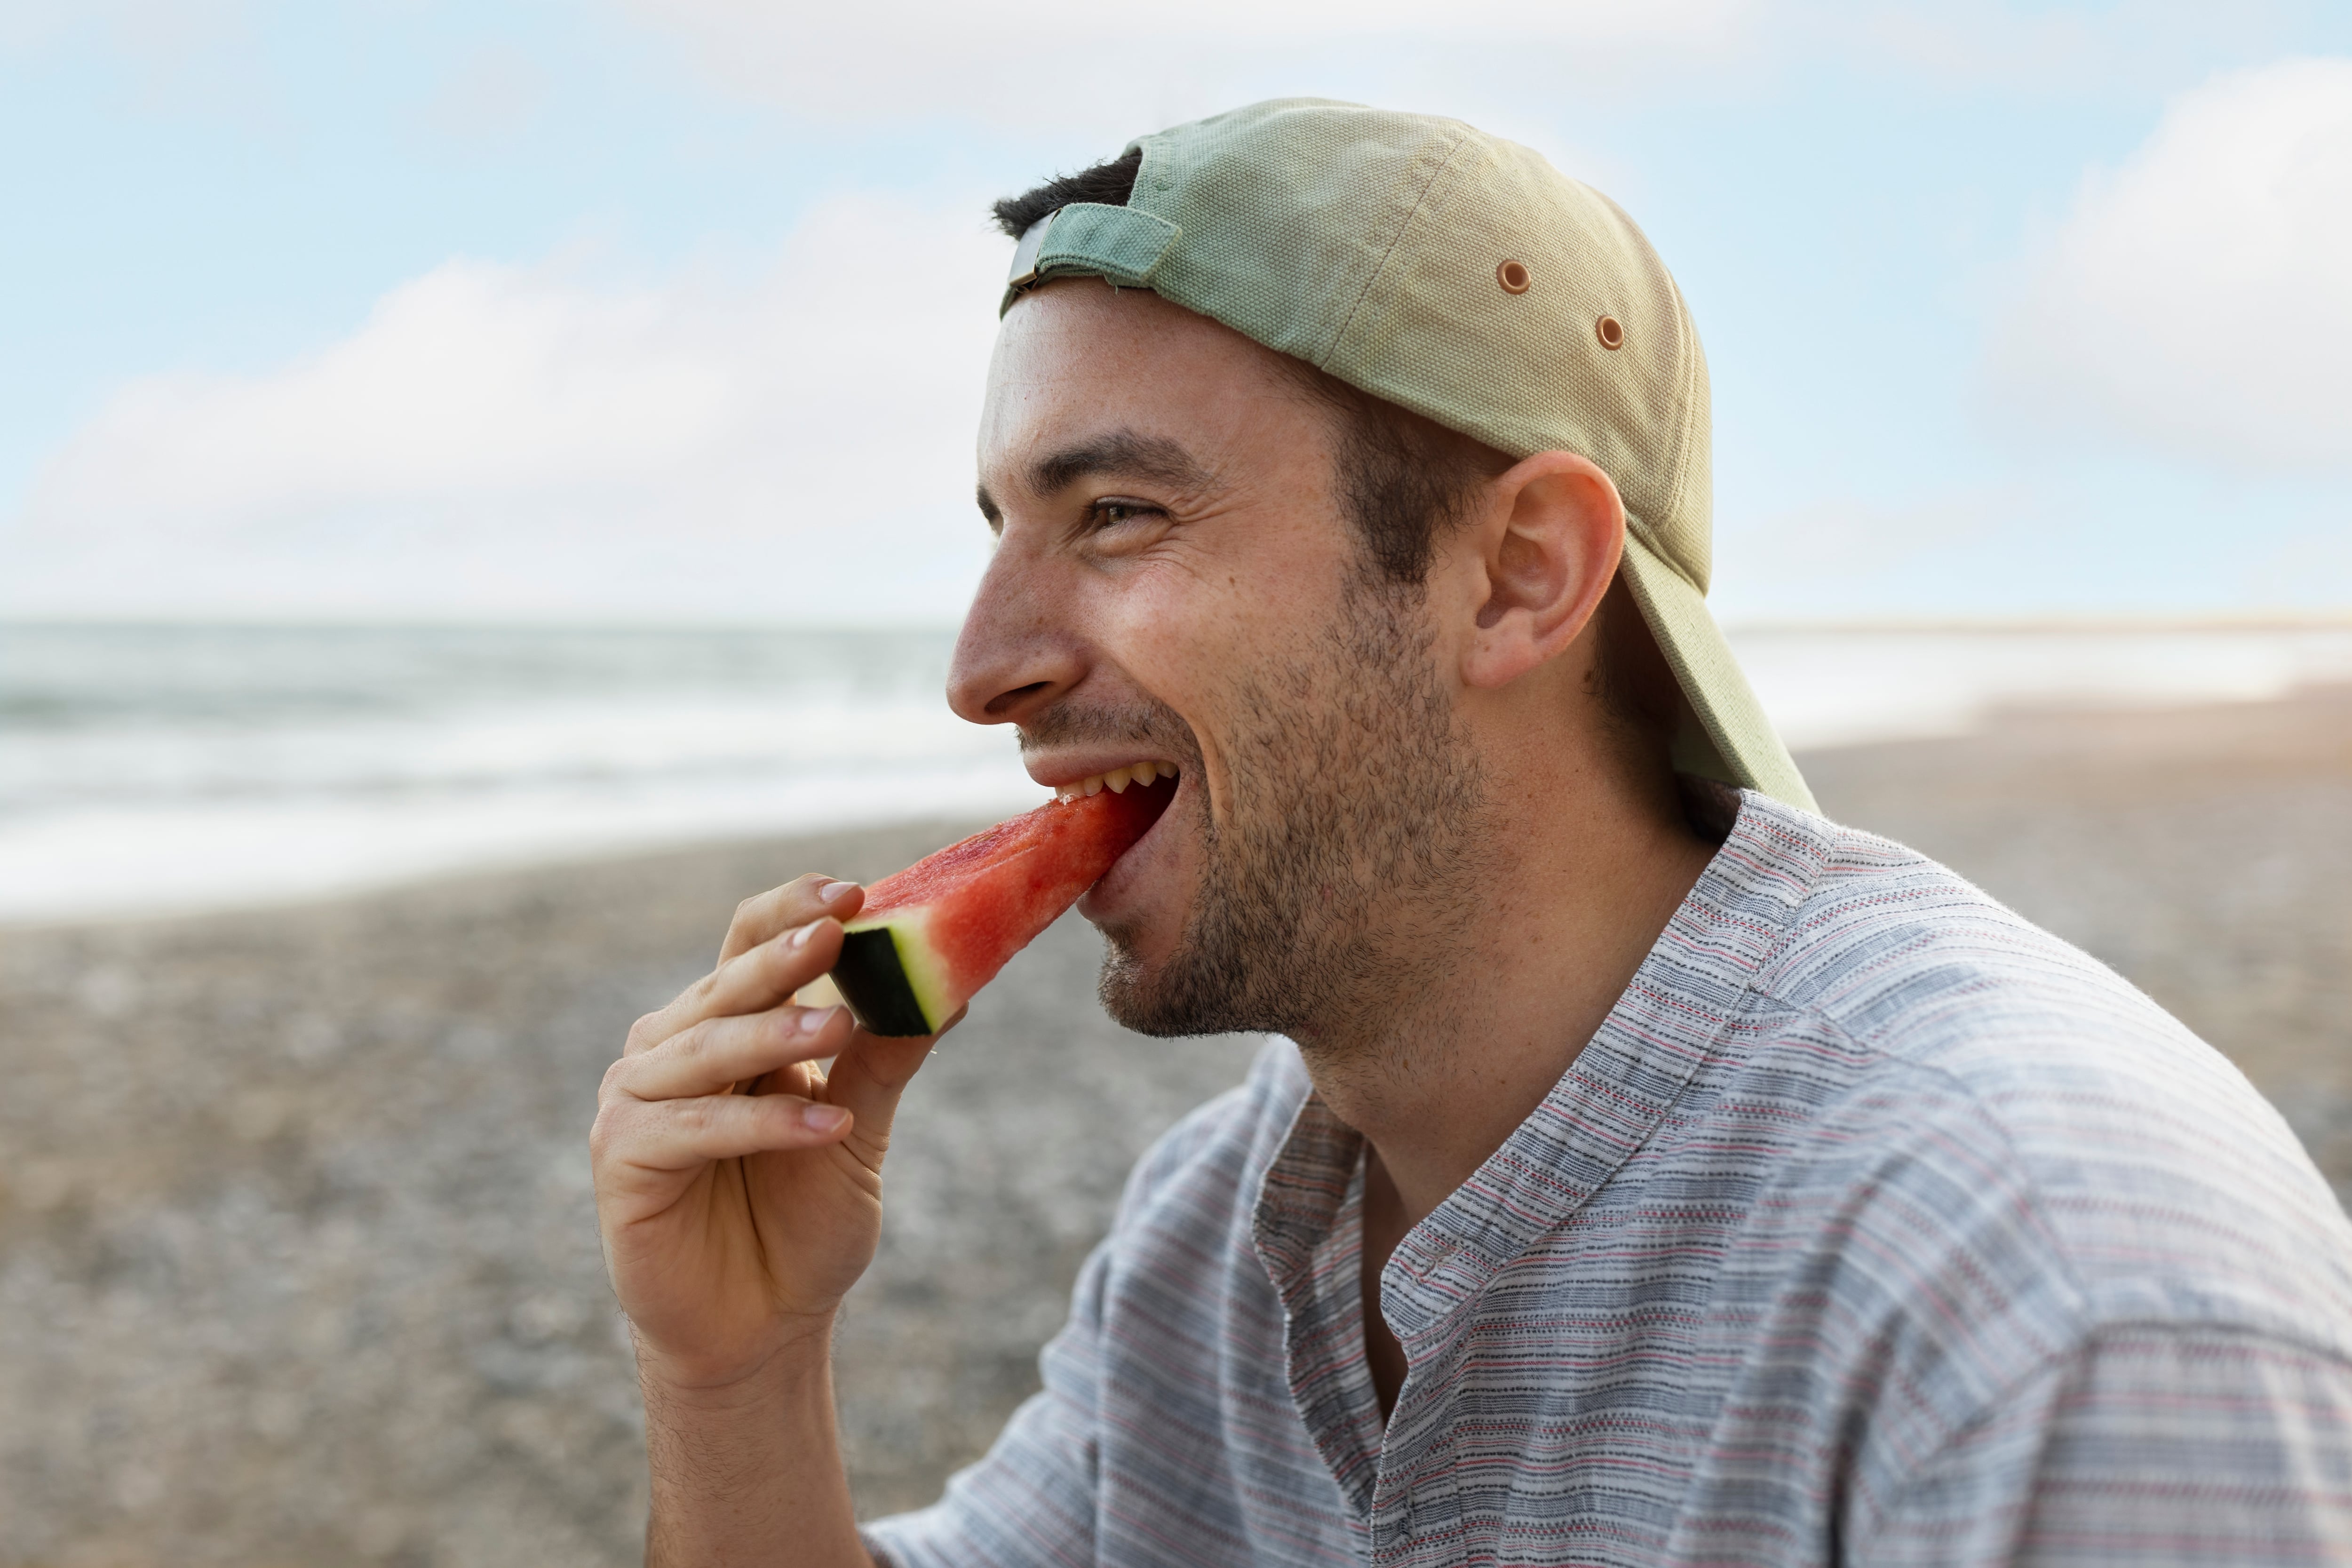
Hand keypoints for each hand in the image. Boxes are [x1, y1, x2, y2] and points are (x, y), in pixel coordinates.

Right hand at [591, 874, 951, 1391]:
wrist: (763, 1325)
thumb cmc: (804, 1221)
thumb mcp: (859, 1130)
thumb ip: (885, 1058)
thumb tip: (951, 987)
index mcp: (728, 1023)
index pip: (751, 940)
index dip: (794, 910)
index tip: (854, 891)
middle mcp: (674, 1047)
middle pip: (727, 983)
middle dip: (787, 956)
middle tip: (840, 931)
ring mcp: (638, 1097)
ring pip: (708, 1047)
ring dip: (777, 1035)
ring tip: (843, 1029)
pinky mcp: (622, 1155)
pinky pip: (695, 1125)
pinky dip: (762, 1123)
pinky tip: (825, 1125)